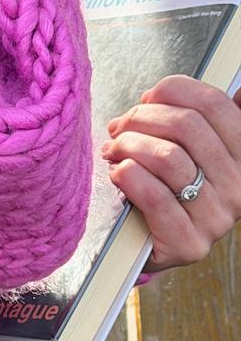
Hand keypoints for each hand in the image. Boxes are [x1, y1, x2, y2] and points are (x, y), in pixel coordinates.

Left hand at [99, 74, 240, 274]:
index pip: (215, 104)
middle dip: (142, 118)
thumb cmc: (165, 193)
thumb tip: (217, 91)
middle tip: (120, 127)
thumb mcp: (189, 153)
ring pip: (168, 157)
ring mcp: (216, 218)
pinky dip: (128, 176)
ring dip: (129, 145)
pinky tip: (118, 172)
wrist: (150, 249)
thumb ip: (201, 122)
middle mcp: (239, 187)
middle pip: (187, 126)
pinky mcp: (188, 244)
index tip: (147, 97)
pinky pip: (154, 196)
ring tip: (113, 150)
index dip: (174, 91)